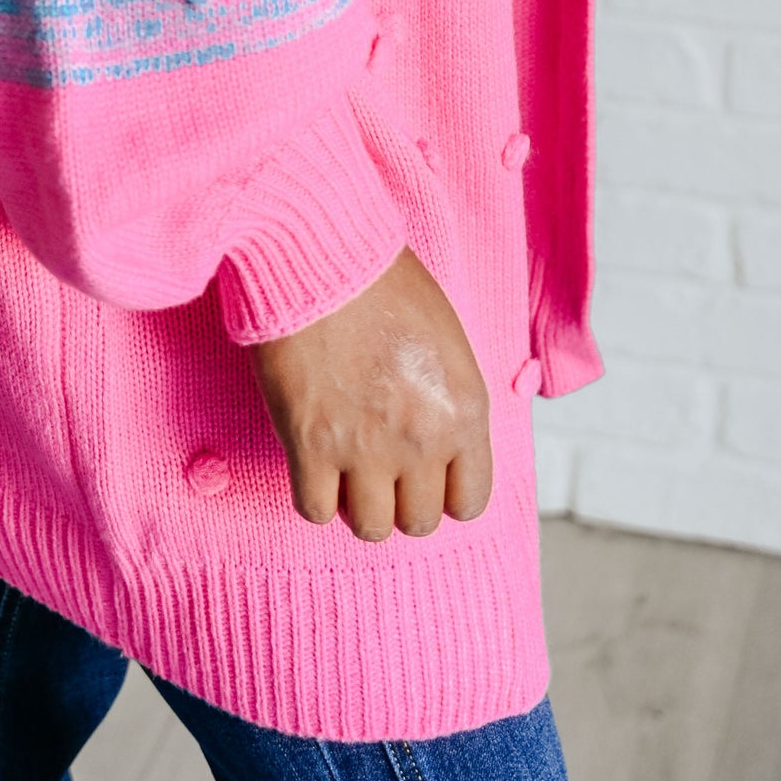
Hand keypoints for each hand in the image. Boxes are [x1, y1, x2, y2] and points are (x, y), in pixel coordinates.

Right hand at [250, 246, 492, 541]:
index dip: (444, 491)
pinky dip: (313, 494)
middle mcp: (422, 440)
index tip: (423, 474)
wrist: (317, 253)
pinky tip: (312, 462)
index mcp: (464, 410)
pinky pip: (315, 510)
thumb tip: (442, 442)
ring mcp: (365, 449)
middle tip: (378, 465)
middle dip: (399, 498)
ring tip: (344, 467)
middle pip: (418, 521)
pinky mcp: (310, 446)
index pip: (470, 500)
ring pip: (370, 527)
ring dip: (357, 503)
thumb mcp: (445, 338)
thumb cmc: (380, 279)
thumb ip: (449, 399)